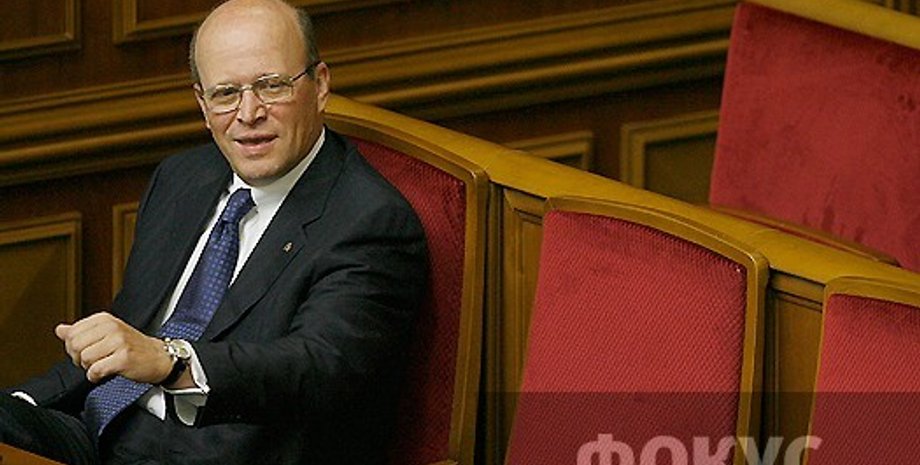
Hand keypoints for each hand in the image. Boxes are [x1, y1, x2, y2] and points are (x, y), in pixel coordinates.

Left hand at [55, 312, 172, 384]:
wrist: (158, 358)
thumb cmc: (133, 347)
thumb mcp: (107, 334)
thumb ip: (82, 331)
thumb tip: (60, 330)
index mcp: (104, 319)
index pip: (72, 333)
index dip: (73, 347)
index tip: (85, 352)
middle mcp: (111, 327)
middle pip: (75, 345)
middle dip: (79, 358)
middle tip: (92, 361)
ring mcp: (119, 341)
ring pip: (84, 358)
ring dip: (89, 368)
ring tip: (101, 366)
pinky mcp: (123, 358)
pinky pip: (96, 370)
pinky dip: (95, 376)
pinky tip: (104, 374)